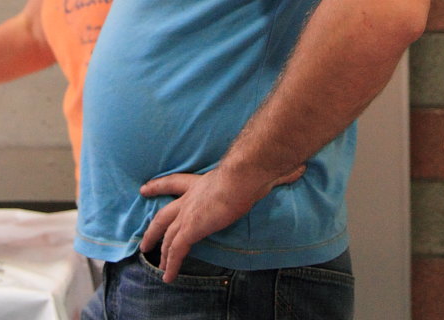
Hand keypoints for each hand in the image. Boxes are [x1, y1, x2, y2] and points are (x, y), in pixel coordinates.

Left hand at [139, 164, 304, 283]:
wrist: (243, 175)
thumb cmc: (250, 170)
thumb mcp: (258, 171)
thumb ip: (275, 173)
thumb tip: (299, 168)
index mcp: (200, 182)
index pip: (174, 182)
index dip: (159, 186)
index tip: (145, 189)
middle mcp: (190, 198)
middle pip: (163, 214)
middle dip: (153, 229)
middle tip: (144, 240)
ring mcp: (188, 214)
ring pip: (167, 236)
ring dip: (162, 252)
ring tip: (159, 266)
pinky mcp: (191, 228)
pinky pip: (177, 251)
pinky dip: (171, 264)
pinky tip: (169, 276)